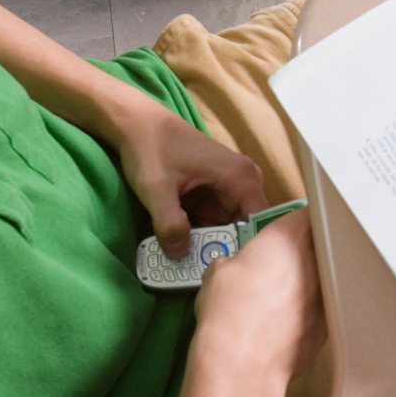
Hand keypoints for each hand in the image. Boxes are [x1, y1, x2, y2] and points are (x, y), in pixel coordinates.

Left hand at [115, 107, 267, 258]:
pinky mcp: (214, 194)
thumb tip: (180, 254)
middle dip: (222, 251)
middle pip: (244, 231)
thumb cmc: (149, 146)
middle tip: (197, 272)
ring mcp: (229, 188)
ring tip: (185, 262)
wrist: (136, 124)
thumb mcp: (156, 188)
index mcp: (240, 177)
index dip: (245, 251)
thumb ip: (169, 224)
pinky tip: (180, 245)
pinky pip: (213, 223)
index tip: (224, 270)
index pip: (259, 225)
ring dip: (207, 246)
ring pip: (227, 230)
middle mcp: (243, 182)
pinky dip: (198, 235)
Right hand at [192, 210, 324, 387]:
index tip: (291, 224)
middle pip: (320, 244)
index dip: (300, 218)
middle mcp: (314, 261)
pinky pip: (323, 308)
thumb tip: (234, 269)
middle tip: (284, 259)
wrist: (243, 363)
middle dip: (305, 249)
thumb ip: (235, 260)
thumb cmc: (228, 314)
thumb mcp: (216, 272)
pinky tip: (288, 321)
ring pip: (324, 277)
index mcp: (288, 237)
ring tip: (283, 293)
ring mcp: (326, 293)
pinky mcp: (327, 325)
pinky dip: (310, 311)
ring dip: (309, 281)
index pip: (308, 211)